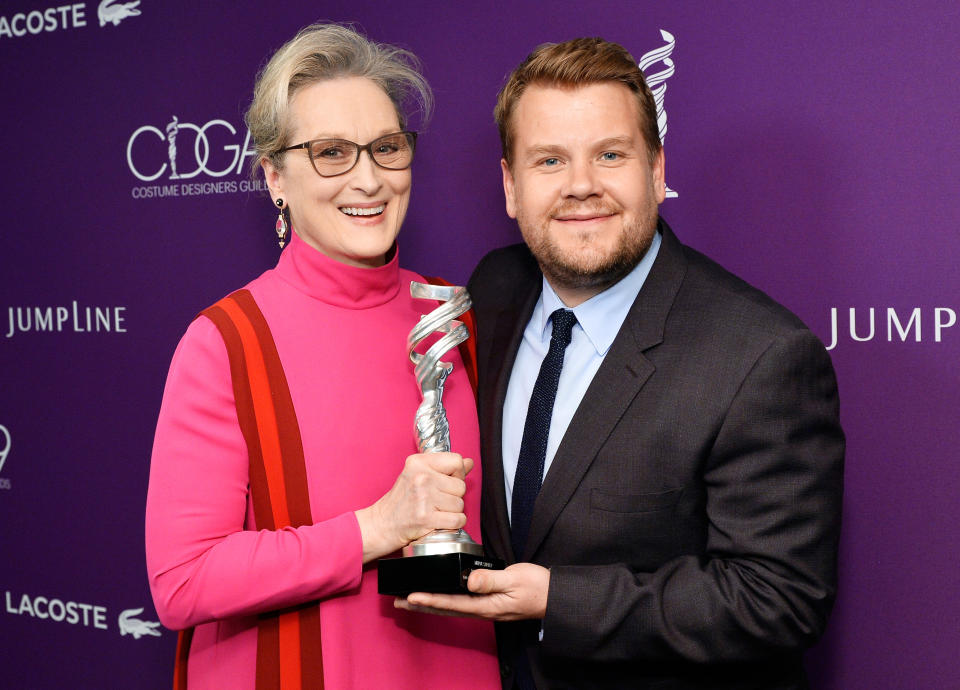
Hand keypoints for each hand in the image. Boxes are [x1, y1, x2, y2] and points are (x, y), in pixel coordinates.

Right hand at [356, 452, 471, 561]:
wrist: (382, 524)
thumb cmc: (402, 500)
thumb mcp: (418, 474)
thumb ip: (445, 468)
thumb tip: (470, 462)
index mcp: (419, 462)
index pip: (456, 460)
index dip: (457, 473)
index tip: (447, 481)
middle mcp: (421, 478)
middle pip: (461, 485)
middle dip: (453, 496)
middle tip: (436, 500)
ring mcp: (424, 498)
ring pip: (460, 504)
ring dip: (452, 511)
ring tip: (435, 511)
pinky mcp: (426, 518)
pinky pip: (458, 519)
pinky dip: (454, 523)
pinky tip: (441, 521)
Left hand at [395, 563, 549, 620]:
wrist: (553, 596)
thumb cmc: (537, 587)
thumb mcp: (515, 580)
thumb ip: (491, 580)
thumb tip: (469, 580)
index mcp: (486, 604)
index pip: (451, 603)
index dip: (430, 600)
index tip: (411, 596)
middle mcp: (481, 609)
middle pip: (445, 609)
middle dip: (421, 606)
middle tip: (397, 602)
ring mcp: (484, 607)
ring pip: (450, 607)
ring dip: (429, 605)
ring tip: (409, 601)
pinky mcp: (487, 601)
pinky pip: (459, 603)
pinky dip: (443, 600)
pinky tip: (439, 596)